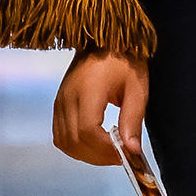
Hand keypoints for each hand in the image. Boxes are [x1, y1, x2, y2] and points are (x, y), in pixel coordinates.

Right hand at [51, 51, 148, 167]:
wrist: (103, 39)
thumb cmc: (123, 60)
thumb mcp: (137, 88)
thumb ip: (132, 120)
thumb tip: (132, 150)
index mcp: (88, 90)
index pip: (87, 131)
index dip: (105, 149)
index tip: (124, 153)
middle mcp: (67, 98)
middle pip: (74, 141)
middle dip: (98, 156)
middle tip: (120, 156)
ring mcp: (59, 101)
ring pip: (65, 142)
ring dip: (86, 154)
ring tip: (107, 151)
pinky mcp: (58, 104)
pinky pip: (60, 135)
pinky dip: (75, 146)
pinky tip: (93, 143)